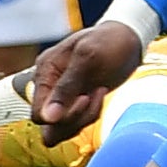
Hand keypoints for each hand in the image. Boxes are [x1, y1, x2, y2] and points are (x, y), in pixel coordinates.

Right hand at [29, 20, 144, 143]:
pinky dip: (89, 115)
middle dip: (76, 118)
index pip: (39, 114)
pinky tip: (99, 95)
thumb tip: (48, 117)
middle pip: (50, 126)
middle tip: (95, 94)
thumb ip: (66, 88)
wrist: (127, 37)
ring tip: (99, 92)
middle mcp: (48, 87)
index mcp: (45, 72)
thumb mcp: (89, 57)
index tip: (85, 97)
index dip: (62, 115)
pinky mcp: (75, 103)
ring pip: (61, 129)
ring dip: (84, 118)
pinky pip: (75, 123)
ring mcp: (61, 97)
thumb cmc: (108, 41)